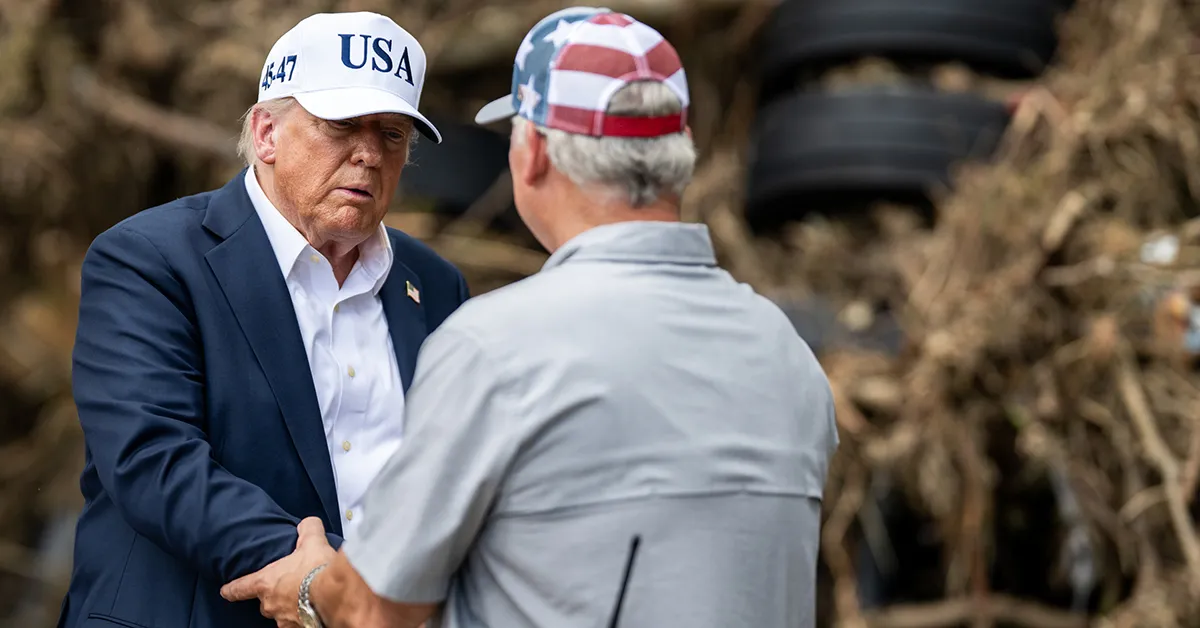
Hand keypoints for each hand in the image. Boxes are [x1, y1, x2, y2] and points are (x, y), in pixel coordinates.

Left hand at [221, 517, 337, 626]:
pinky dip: (304, 619)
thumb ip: (308, 529)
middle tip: (289, 587)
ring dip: (291, 608)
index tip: (225, 591)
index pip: (240, 588)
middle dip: (275, 597)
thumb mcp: (313, 541)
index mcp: (266, 583)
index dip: (232, 589)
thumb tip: (308, 523)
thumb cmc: (317, 570)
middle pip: (265, 603)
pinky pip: (298, 624)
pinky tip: (315, 611)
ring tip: (306, 600)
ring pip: (282, 615)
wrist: (336, 595)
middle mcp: (271, 605)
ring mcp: (285, 620)